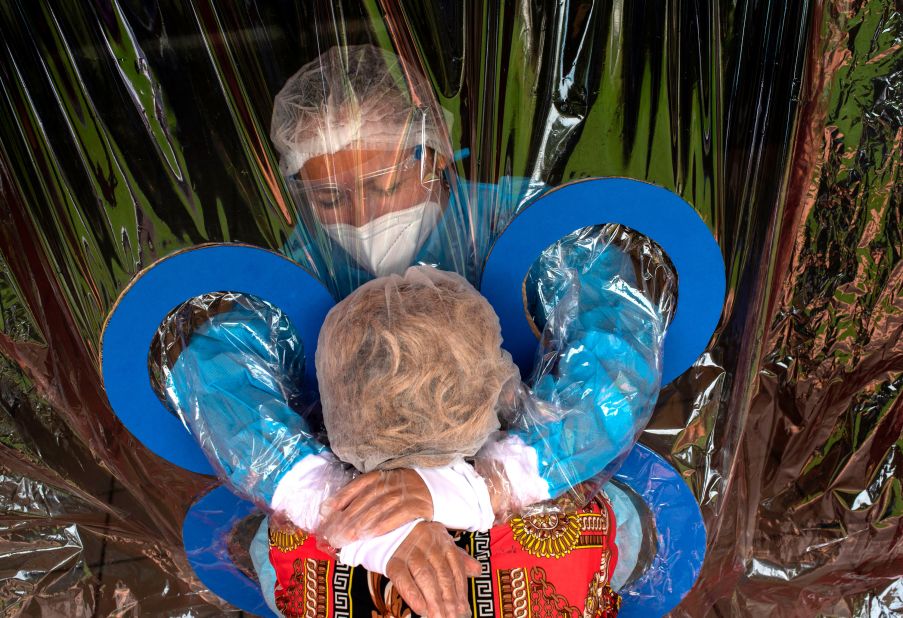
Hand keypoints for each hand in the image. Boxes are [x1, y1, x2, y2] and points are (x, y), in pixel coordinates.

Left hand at [318, 468, 432, 546]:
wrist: (436, 491)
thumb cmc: (404, 491)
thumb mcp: (385, 485)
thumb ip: (361, 494)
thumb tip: (329, 509)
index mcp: (382, 475)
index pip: (357, 485)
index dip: (340, 498)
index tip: (325, 512)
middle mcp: (392, 482)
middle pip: (364, 501)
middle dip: (345, 519)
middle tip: (331, 534)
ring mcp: (405, 494)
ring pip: (377, 510)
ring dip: (358, 525)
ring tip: (344, 538)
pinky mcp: (416, 507)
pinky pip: (395, 518)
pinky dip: (380, 527)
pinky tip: (367, 536)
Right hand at [386, 521, 480, 617]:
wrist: (389, 528)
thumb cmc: (419, 540)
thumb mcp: (440, 544)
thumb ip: (459, 559)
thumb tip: (477, 571)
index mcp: (443, 540)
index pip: (456, 567)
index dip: (461, 590)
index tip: (464, 610)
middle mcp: (428, 543)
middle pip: (442, 574)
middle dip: (450, 600)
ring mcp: (410, 551)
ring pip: (425, 577)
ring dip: (434, 600)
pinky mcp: (393, 560)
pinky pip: (403, 578)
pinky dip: (413, 594)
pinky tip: (421, 609)